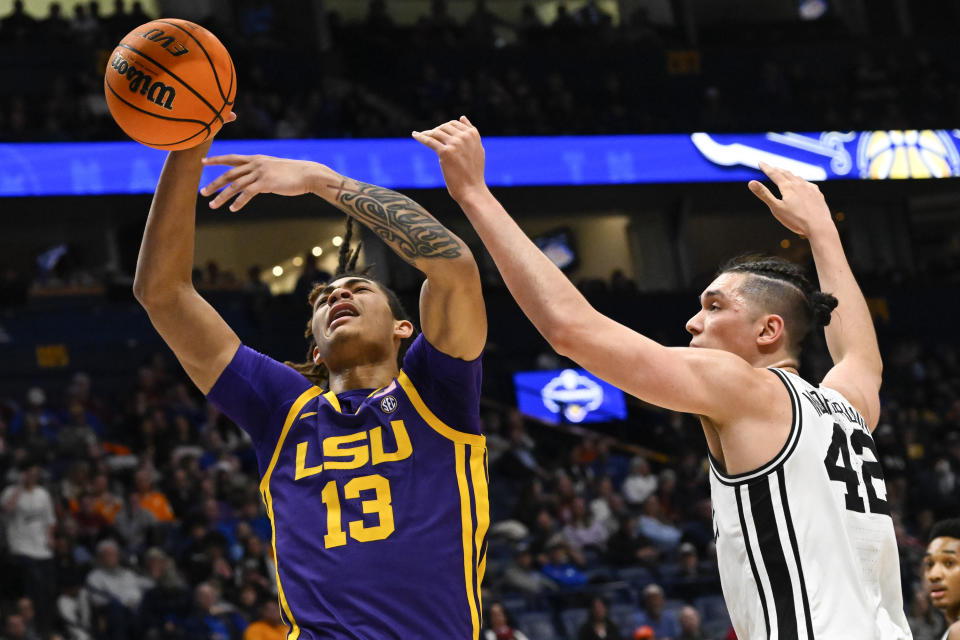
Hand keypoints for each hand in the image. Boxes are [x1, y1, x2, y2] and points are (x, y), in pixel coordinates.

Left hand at [200, 154, 324, 210]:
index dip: (216, 160)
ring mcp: (260, 173)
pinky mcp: (265, 183)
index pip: (232, 158)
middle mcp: (255, 164)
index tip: (203, 162)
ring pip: (235, 185)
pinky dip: (238, 202)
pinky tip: (232, 209)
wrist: (308, 174)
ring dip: (222, 196)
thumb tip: (254, 180)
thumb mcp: (274, 168)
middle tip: (202, 192)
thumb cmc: (294, 173)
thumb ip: (262, 172)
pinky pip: (247, 193)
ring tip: (212, 205)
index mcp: (256, 159)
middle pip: (229, 174)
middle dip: (214, 183)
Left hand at [413, 116, 487, 203]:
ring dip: (427, 133)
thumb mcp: (477, 149)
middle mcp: (464, 137)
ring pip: (436, 133)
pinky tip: (414, 135)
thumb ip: (471, 132)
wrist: (471, 189)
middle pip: (444, 127)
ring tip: (421, 136)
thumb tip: (462, 116)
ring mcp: (455, 144)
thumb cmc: (474, 172)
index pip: (454, 124)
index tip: (437, 133)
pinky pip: (429, 141)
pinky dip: (421, 137)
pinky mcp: (445, 152)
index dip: (444, 128)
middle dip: (435, 131)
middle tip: (428, 136)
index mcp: (473, 134)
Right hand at [748, 161, 833, 236]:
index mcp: (788, 187)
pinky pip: (808, 184)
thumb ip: (764, 194)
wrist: (819, 226)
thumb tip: (750, 182)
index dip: (766, 167)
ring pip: (797, 177)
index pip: (774, 173)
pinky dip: (801, 181)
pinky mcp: (817, 193)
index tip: (760, 162)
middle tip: (770, 167)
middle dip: (777, 169)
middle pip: (786, 173)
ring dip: (789, 174)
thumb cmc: (796, 219)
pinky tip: (802, 185)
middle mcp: (799, 184)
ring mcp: (810, 188)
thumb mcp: (776, 208)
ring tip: (785, 174)